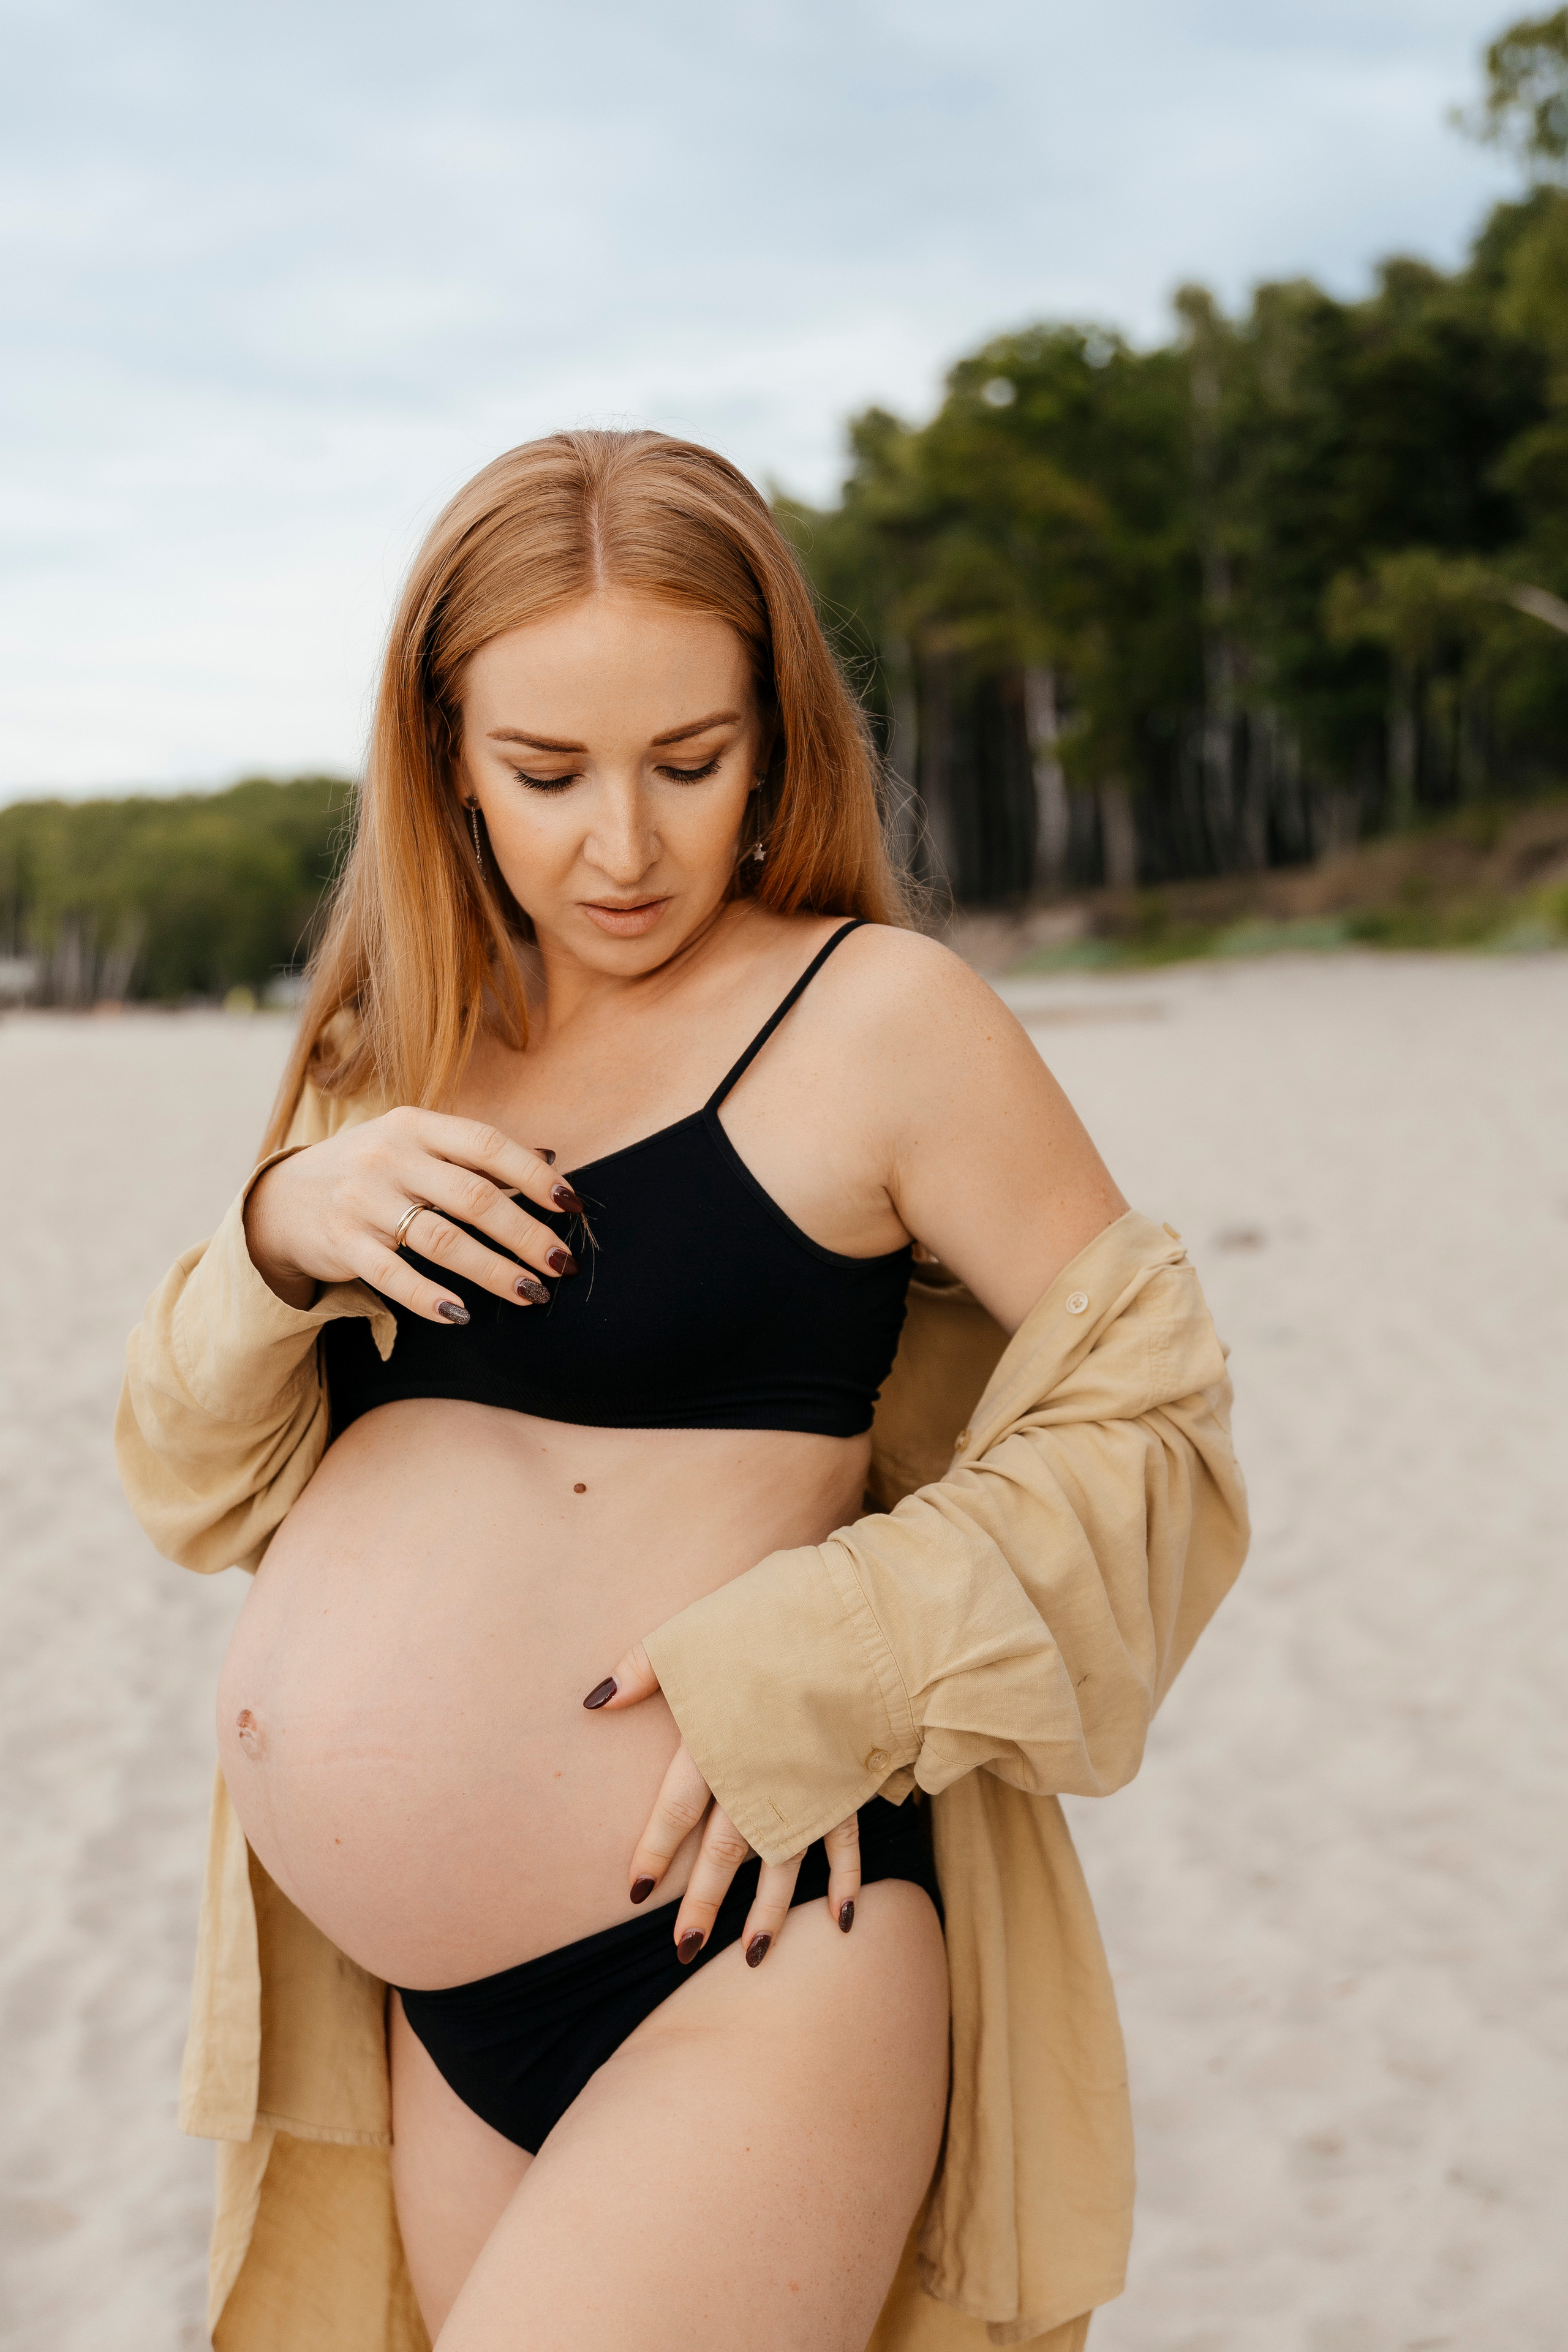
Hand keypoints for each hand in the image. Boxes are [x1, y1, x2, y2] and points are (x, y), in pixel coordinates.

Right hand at [244, 1107, 583, 1322]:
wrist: (284, 1197)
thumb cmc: (370, 1169)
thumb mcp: (414, 1144)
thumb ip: (473, 1154)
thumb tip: (550, 1162)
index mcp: (415, 1125)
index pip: (487, 1145)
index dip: (533, 1176)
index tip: (572, 1205)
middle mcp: (389, 1157)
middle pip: (474, 1198)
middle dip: (526, 1235)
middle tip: (562, 1263)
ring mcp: (363, 1201)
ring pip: (442, 1241)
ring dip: (494, 1271)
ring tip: (532, 1293)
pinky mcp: (343, 1243)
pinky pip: (394, 1276)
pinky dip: (430, 1298)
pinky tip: (463, 1314)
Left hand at [585, 1645, 860, 1966]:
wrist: (865, 1619)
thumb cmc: (775, 1616)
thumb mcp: (700, 1630)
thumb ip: (645, 1667)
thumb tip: (594, 1700)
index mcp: (718, 1740)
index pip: (677, 1809)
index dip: (655, 1851)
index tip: (636, 1892)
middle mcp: (760, 1773)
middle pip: (726, 1850)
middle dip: (705, 1902)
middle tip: (684, 1948)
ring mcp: (810, 1783)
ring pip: (784, 1861)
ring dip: (769, 1912)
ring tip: (751, 1957)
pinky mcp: (850, 1780)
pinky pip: (848, 1842)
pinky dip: (847, 1881)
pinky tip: (842, 1920)